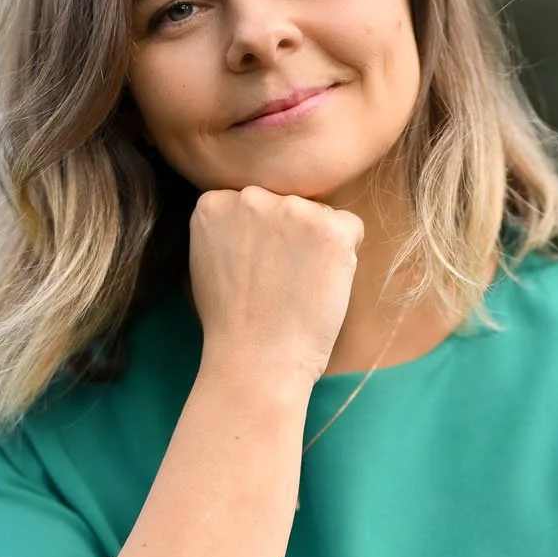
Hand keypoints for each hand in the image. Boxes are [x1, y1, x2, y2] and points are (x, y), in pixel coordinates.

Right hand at [189, 182, 362, 384]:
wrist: (256, 360)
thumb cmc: (231, 323)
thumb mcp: (206, 261)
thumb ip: (227, 226)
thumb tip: (254, 214)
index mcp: (215, 201)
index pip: (256, 202)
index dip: (263, 240)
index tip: (255, 272)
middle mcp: (250, 196)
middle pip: (288, 204)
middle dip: (290, 236)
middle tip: (277, 283)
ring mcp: (291, 209)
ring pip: (320, 216)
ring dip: (318, 246)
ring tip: (296, 288)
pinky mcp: (329, 229)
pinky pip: (351, 228)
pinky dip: (346, 257)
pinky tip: (321, 286)